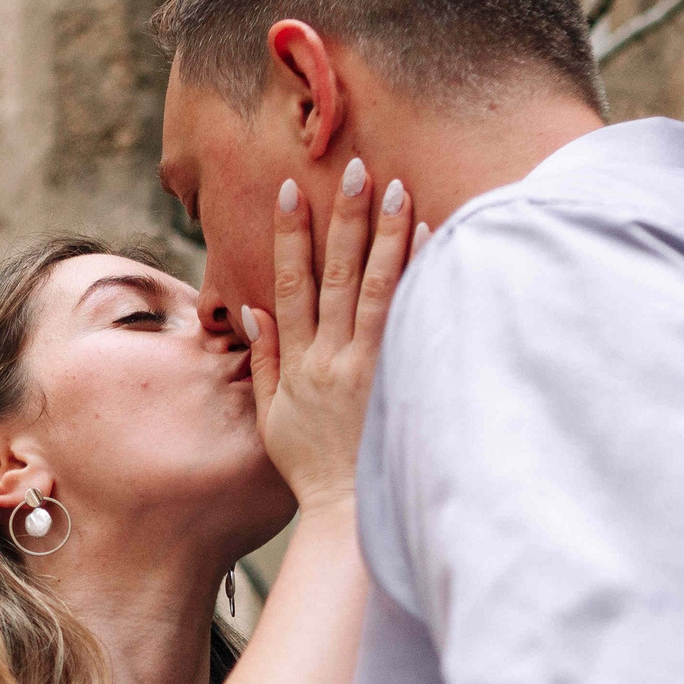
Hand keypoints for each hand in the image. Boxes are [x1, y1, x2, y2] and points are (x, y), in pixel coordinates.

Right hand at [243, 159, 419, 512]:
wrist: (346, 516)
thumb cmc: (311, 470)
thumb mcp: (271, 417)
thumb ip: (262, 362)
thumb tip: (251, 311)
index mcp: (295, 363)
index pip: (288, 285)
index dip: (289, 236)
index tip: (292, 191)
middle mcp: (327, 358)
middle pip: (333, 275)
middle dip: (342, 219)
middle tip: (352, 168)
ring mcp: (363, 368)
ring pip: (372, 288)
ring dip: (383, 235)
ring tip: (395, 188)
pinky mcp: (394, 380)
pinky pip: (406, 319)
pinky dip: (417, 278)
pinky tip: (431, 241)